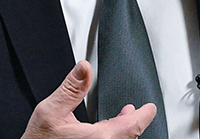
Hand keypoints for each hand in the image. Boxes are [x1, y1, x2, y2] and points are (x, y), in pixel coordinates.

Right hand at [21, 60, 157, 138]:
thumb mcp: (50, 111)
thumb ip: (70, 89)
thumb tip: (84, 67)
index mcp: (99, 138)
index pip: (133, 127)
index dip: (144, 115)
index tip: (150, 108)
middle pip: (128, 136)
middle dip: (134, 121)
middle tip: (138, 111)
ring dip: (124, 130)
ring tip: (124, 116)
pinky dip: (114, 136)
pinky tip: (105, 131)